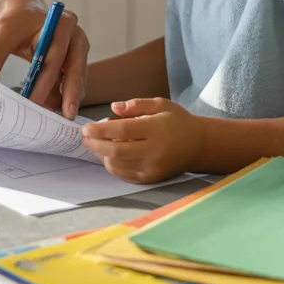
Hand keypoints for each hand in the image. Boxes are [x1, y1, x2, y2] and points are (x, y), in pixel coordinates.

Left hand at [0, 0, 89, 118]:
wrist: (24, 13)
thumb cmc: (15, 22)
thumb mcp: (1, 35)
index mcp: (61, 24)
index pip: (54, 57)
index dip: (45, 82)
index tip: (35, 102)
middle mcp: (76, 36)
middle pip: (74, 69)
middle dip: (68, 95)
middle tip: (63, 117)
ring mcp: (79, 49)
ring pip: (77, 78)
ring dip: (67, 98)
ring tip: (56, 119)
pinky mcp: (77, 61)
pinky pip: (74, 81)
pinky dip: (64, 95)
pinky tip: (54, 110)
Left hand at [82, 98, 203, 182]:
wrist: (198, 146)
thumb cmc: (177, 121)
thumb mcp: (160, 104)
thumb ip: (136, 105)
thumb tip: (113, 108)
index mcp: (156, 130)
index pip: (122, 131)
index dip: (100, 130)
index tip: (86, 128)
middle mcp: (154, 152)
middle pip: (116, 151)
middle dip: (95, 144)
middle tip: (84, 137)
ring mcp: (152, 168)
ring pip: (117, 165)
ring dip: (101, 155)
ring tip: (96, 143)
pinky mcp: (150, 179)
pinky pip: (124, 175)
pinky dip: (112, 165)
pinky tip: (108, 154)